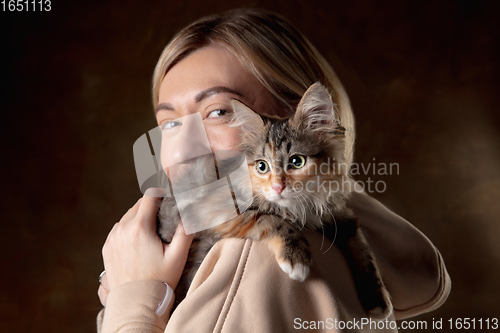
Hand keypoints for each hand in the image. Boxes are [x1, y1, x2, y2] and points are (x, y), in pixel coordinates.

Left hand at [99, 190, 192, 304]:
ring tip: (151, 230)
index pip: (149, 196)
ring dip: (139, 217)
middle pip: (138, 205)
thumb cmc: (159, 280)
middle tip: (163, 217)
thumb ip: (186, 232)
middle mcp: (122, 229)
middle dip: (151, 207)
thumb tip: (191, 214)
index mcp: (140, 227)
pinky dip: (128, 229)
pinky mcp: (107, 247)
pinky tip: (139, 240)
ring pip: (127, 216)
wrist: (135, 303)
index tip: (168, 196)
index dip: (160, 193)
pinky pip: (119, 229)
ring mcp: (112, 238)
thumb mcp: (178, 256)